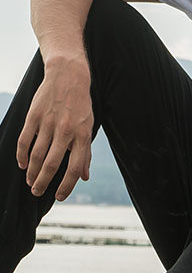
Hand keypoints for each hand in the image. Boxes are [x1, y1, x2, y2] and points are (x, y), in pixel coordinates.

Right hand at [16, 56, 92, 201]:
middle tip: (37, 192)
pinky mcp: (34, 117)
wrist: (68, 76)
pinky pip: (25, 141)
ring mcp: (49, 123)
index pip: (75, 168)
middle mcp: (66, 131)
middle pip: (52, 164)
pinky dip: (22, 155)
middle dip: (44, 182)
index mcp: (83, 135)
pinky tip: (22, 164)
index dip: (66, 185)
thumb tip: (85, 176)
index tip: (59, 196)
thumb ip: (86, 152)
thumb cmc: (81, 106)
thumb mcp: (89, 127)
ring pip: (37, 155)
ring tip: (30, 181)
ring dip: (32, 172)